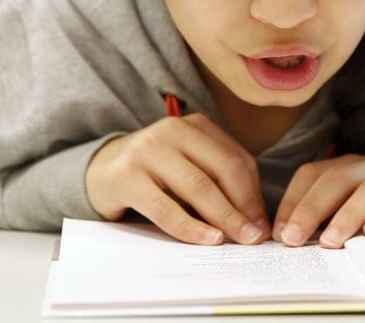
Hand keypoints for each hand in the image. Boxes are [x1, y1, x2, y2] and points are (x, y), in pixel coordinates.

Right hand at [85, 114, 269, 244]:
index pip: (237, 158)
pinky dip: (191, 227)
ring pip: (198, 186)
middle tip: (256, 236)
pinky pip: (166, 208)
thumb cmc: (156, 173)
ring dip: (225, 217)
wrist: (101, 170)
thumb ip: (219, 182)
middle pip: (223, 169)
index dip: (254, 194)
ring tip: (239, 240)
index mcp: (195, 125)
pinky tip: (209, 239)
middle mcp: (172, 130)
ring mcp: (147, 150)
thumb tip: (256, 220)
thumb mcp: (189, 166)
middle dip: (244, 206)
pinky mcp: (126, 176)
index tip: (263, 223)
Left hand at [272, 154, 364, 247]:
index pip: (314, 174)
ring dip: (347, 215)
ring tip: (329, 241)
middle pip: (337, 180)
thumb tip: (293, 236)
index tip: (277, 231)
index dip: (293, 201)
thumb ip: (334, 209)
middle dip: (310, 209)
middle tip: (291, 239)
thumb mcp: (364, 198)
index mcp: (354, 165)